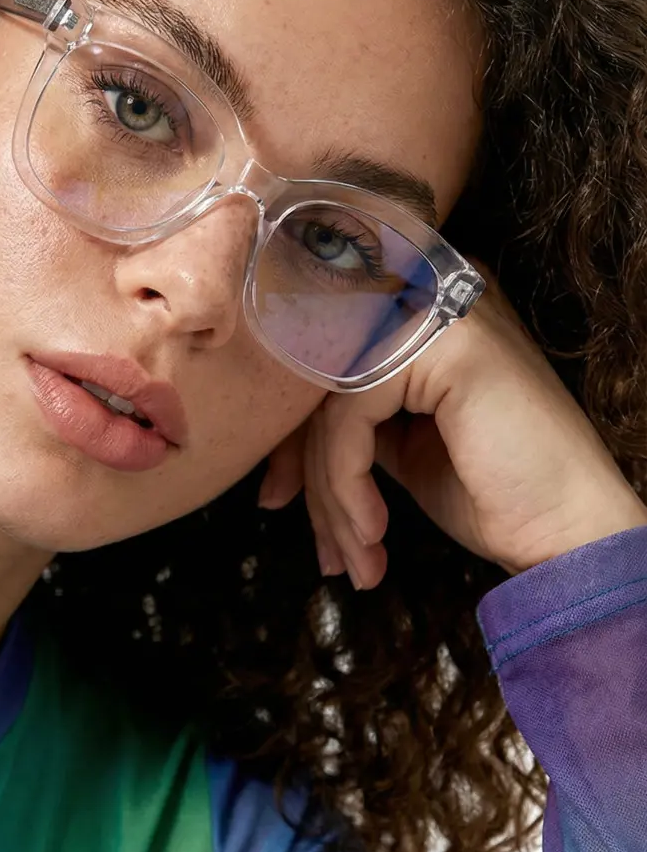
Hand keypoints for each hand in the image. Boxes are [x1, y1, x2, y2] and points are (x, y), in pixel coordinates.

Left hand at [259, 276, 646, 587]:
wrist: (571, 533)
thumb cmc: (493, 492)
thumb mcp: (399, 442)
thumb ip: (348, 416)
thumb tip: (280, 445)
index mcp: (417, 314)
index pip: (322, 363)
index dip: (297, 437)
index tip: (282, 498)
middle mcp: (427, 295)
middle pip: (321, 380)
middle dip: (306, 470)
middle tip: (319, 542)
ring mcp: (437, 312)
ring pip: (331, 404)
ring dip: (331, 494)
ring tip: (352, 556)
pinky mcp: (443, 345)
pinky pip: (351, 415)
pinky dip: (347, 483)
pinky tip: (373, 531)